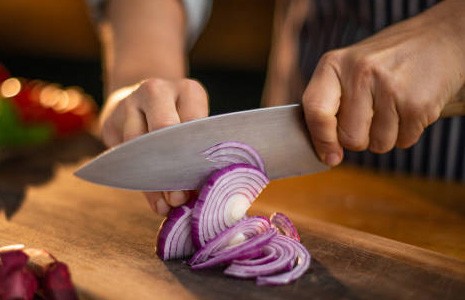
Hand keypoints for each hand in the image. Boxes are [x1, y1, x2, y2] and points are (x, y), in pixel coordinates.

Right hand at [99, 78, 208, 214]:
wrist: (141, 100)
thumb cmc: (180, 121)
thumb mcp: (195, 127)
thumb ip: (198, 154)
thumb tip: (200, 195)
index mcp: (188, 91)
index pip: (194, 122)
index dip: (196, 154)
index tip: (200, 183)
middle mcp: (157, 90)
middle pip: (163, 128)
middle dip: (172, 167)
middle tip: (180, 198)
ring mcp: (130, 102)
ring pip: (139, 145)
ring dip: (154, 181)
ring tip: (167, 205)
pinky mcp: (110, 121)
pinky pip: (123, 157)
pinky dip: (140, 183)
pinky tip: (155, 201)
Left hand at [302, 1, 464, 166]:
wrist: (439, 39)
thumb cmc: (385, 62)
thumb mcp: (348, 70)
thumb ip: (330, 105)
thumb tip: (327, 154)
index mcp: (334, 64)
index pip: (316, 111)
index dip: (322, 140)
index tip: (330, 157)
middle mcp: (360, 73)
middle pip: (349, 138)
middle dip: (361, 138)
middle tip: (373, 115)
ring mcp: (390, 87)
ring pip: (378, 145)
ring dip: (386, 136)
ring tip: (394, 107)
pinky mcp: (417, 103)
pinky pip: (403, 142)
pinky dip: (407, 133)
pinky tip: (410, 107)